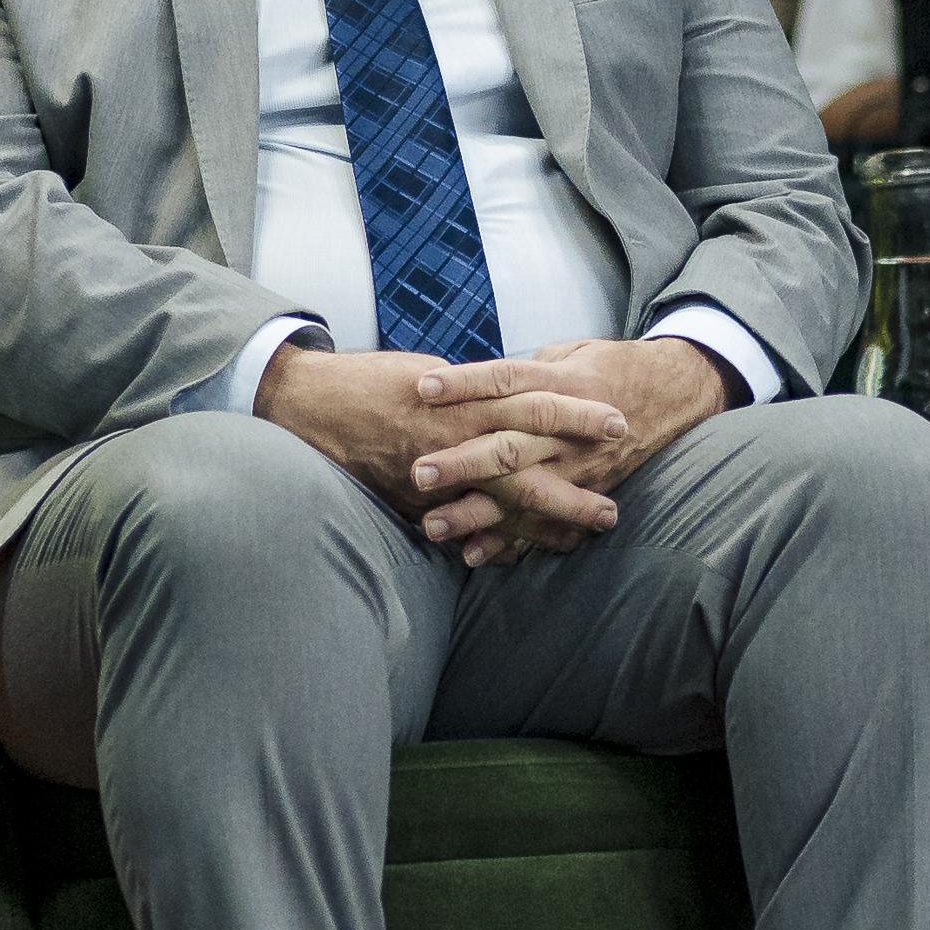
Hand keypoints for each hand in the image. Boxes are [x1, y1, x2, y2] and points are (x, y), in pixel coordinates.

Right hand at [254, 344, 625, 549]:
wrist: (313, 403)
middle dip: (574, 485)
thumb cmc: (373, 379)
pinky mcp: (414, 502)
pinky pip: (461, 526)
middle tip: (613, 506)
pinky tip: (519, 556)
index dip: (577, 415)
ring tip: (579, 539)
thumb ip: (473, 393)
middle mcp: (454, 438)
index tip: (617, 422)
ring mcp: (435, 476)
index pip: (534, 404)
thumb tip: (507, 400)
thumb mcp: (432, 373)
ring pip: (499, 503)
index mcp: (465, 397)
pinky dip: (491, 541)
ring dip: (543, 523)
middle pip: (528, 464)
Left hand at [412, 337, 739, 564]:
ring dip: (477, 513)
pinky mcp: (588, 491)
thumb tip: (474, 384)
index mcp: (562, 383)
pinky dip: (511, 542)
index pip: (507, 380)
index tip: (423, 387)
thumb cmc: (610, 366)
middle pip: (510, 445)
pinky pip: (547, 523)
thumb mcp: (569, 353)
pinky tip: (474, 555)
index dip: (467, 383)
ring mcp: (578, 466)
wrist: (673, 393)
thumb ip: (524, 372)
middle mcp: (568, 430)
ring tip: (432, 526)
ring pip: (523, 493)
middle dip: (464, 461)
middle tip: (419, 473)